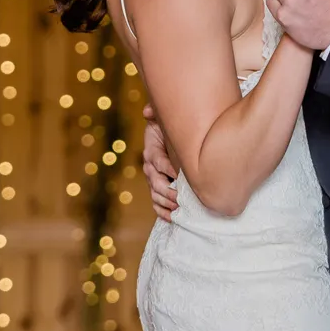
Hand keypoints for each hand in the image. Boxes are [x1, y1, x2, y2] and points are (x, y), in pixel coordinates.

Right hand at [142, 106, 178, 221]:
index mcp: (151, 151)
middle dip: (169, 192)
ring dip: (168, 204)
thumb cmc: (169, 129)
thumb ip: (155, 114)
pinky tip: (173, 218)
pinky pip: (156, 205)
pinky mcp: (157, 190)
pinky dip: (163, 213)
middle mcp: (150, 168)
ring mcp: (153, 181)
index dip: (168, 169)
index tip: (180, 176)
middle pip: (156, 183)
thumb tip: (147, 112)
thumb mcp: (162, 119)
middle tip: (182, 198)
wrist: (169, 138)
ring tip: (180, 210)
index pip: (158, 162)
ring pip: (156, 196)